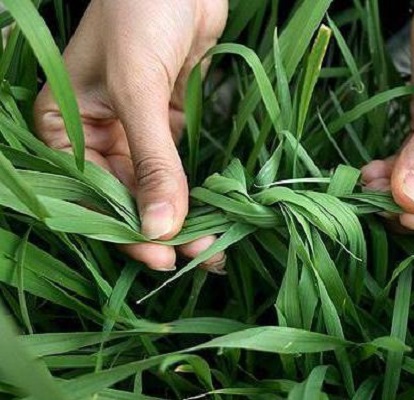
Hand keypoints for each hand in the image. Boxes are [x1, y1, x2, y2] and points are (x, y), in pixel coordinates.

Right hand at [34, 0, 227, 270]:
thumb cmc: (140, 13)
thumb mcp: (138, 88)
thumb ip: (151, 161)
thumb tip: (159, 230)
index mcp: (63, 125)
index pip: (90, 192)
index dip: (123, 229)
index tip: (160, 256)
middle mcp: (96, 131)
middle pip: (125, 195)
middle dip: (159, 229)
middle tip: (198, 258)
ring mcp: (135, 126)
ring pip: (154, 184)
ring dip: (181, 214)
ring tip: (212, 247)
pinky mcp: (168, 118)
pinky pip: (178, 163)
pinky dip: (194, 187)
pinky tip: (213, 210)